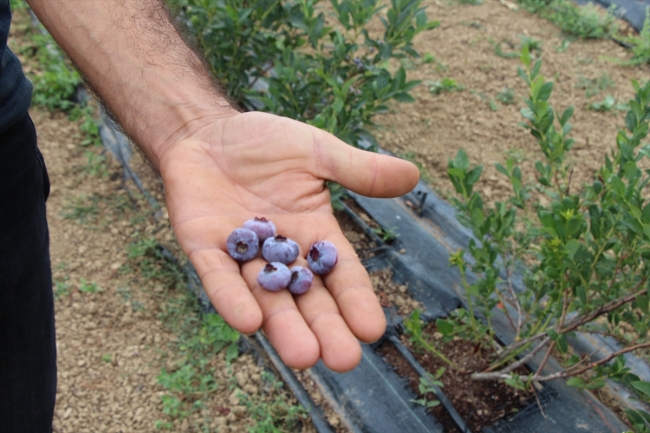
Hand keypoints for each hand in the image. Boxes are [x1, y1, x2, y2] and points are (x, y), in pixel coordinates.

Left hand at [159, 111, 418, 371]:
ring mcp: (242, 253)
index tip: (372, 330)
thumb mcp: (317, 151)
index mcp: (313, 233)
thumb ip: (358, 169)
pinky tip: (248, 323)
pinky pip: (219, 276)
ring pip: (266, 296)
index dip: (355, 300)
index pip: (339, 273)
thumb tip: (413, 175)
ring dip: (283, 326)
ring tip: (303, 356)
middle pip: (306, 297)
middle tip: (342, 360)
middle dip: (323, 328)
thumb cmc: (264, 143)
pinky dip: (231, 298)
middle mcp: (281, 252)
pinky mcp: (204, 247)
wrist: (205, 131)